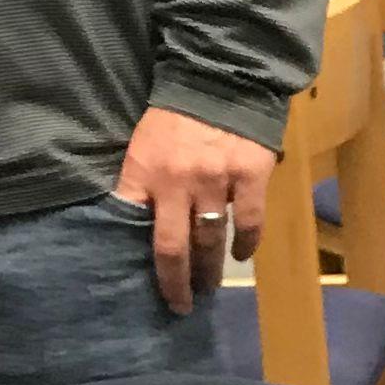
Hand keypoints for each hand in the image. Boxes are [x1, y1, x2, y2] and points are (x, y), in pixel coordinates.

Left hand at [116, 105, 273, 311]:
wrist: (217, 78)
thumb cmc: (173, 117)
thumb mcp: (143, 147)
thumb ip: (140, 184)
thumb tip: (138, 228)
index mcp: (143, 173)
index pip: (134, 229)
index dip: (141, 263)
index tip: (147, 288)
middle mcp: (177, 182)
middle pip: (173, 248)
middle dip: (177, 283)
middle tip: (182, 306)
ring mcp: (215, 180)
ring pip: (211, 240)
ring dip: (210, 270)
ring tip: (209, 287)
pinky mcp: (249, 175)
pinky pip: (249, 221)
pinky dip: (246, 243)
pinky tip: (241, 255)